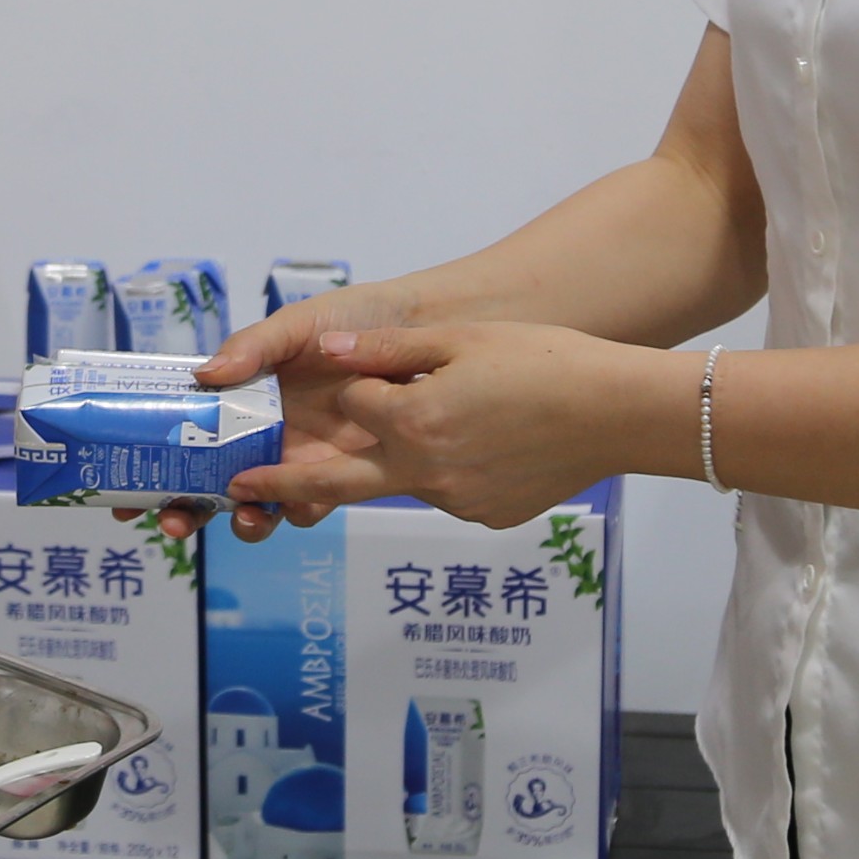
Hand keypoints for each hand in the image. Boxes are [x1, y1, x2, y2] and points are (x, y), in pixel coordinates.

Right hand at [131, 294, 384, 540]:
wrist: (420, 331)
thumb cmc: (352, 319)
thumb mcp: (295, 324)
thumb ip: (254, 346)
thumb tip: (205, 374)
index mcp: (238, 402)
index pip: (182, 440)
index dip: (151, 472)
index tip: (125, 499)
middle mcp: (260, 437)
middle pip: (208, 487)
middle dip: (185, 514)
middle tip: (172, 522)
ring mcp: (297, 460)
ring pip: (257, 508)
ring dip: (241, 522)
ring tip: (242, 516)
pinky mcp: (339, 476)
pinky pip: (309, 508)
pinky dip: (295, 513)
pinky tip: (294, 504)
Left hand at [219, 321, 660, 533]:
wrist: (618, 413)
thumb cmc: (545, 363)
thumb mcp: (461, 341)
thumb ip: (387, 350)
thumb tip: (330, 352)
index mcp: (413, 422)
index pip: (352, 407)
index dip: (357, 386)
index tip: (354, 379)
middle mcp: (425, 472)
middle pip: (336, 484)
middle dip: (284, 487)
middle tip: (240, 491)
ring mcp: (455, 502)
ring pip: (403, 481)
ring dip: (400, 459)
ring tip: (457, 424)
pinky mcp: (484, 516)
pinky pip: (447, 492)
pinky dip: (452, 469)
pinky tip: (494, 441)